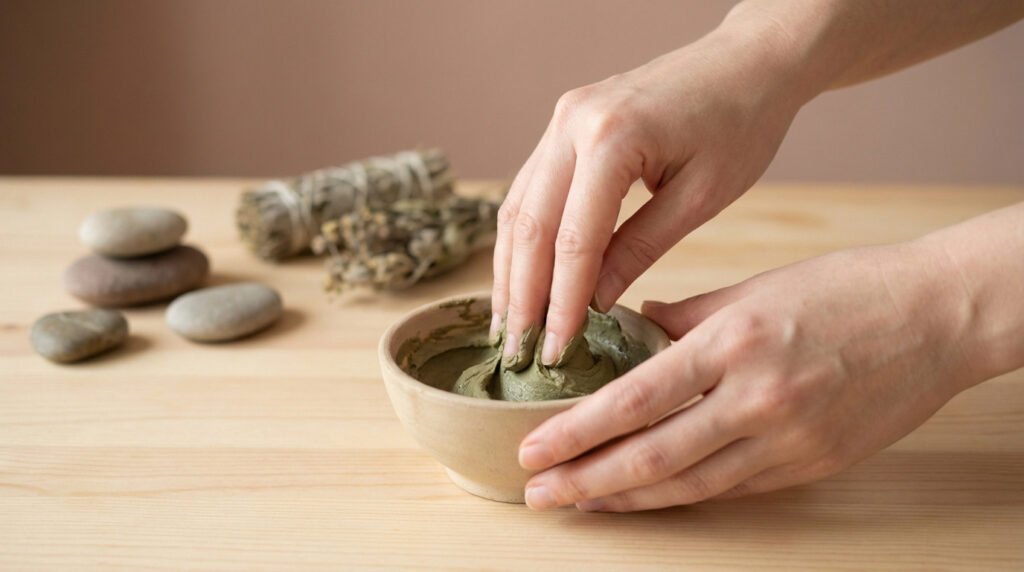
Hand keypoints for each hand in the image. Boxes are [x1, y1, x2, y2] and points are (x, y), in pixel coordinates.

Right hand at [490, 15, 809, 363]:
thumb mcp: (701, 196)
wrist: (747, 61)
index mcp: (614, 137)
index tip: (557, 351)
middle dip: (522, 295)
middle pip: (530, 225)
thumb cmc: (740, 123)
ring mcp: (562, 118)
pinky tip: (519, 276)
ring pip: (517, 207)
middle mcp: (573, 122)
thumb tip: (595, 302)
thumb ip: (640, 249)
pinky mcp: (563, 124)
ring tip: (509, 325)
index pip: (574, 239)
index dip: (562, 302)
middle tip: (517, 351)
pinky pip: (529, 189)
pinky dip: (522, 238)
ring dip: (509, 269)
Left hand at [517, 240, 985, 510]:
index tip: (533, 447)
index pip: (636, 398)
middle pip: (653, 455)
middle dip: (586, 480)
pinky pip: (733, 487)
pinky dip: (684, 494)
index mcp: (735, 341)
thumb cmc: (846, 289)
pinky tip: (648, 496)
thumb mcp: (757, 287)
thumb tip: (634, 330)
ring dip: (627, 498)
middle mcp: (758, 397)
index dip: (578, 430)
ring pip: (690, 484)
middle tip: (539, 492)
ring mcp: (789, 438)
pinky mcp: (813, 464)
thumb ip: (687, 317)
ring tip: (582, 502)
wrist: (938, 316)